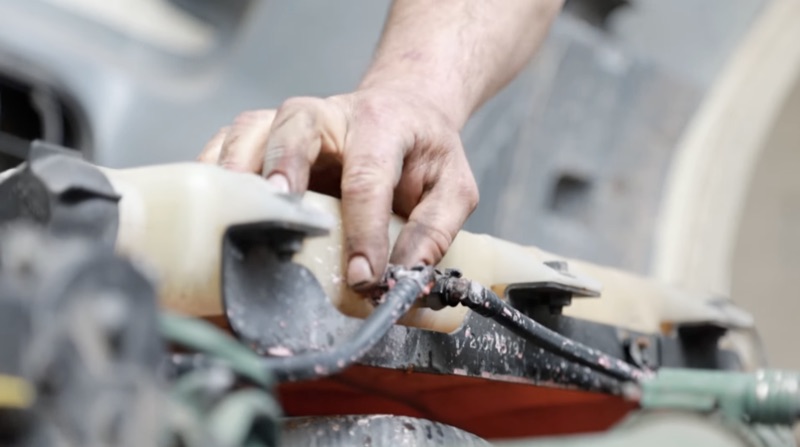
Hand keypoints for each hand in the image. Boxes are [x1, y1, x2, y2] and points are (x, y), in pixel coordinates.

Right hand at [198, 87, 478, 290]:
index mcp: (382, 123)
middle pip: (293, 129)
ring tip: (232, 216)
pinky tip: (212, 209)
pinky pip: (225, 145)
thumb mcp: (452, 186)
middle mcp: (327, 114)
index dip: (365, 229)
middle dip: (282, 169)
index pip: (368, 176)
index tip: (364, 276)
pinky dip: (213, 174)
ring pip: (249, 133)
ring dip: (236, 173)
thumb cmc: (422, 151)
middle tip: (279, 209)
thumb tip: (406, 278)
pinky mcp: (260, 134)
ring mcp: (286, 121)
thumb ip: (436, 229)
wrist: (400, 111)